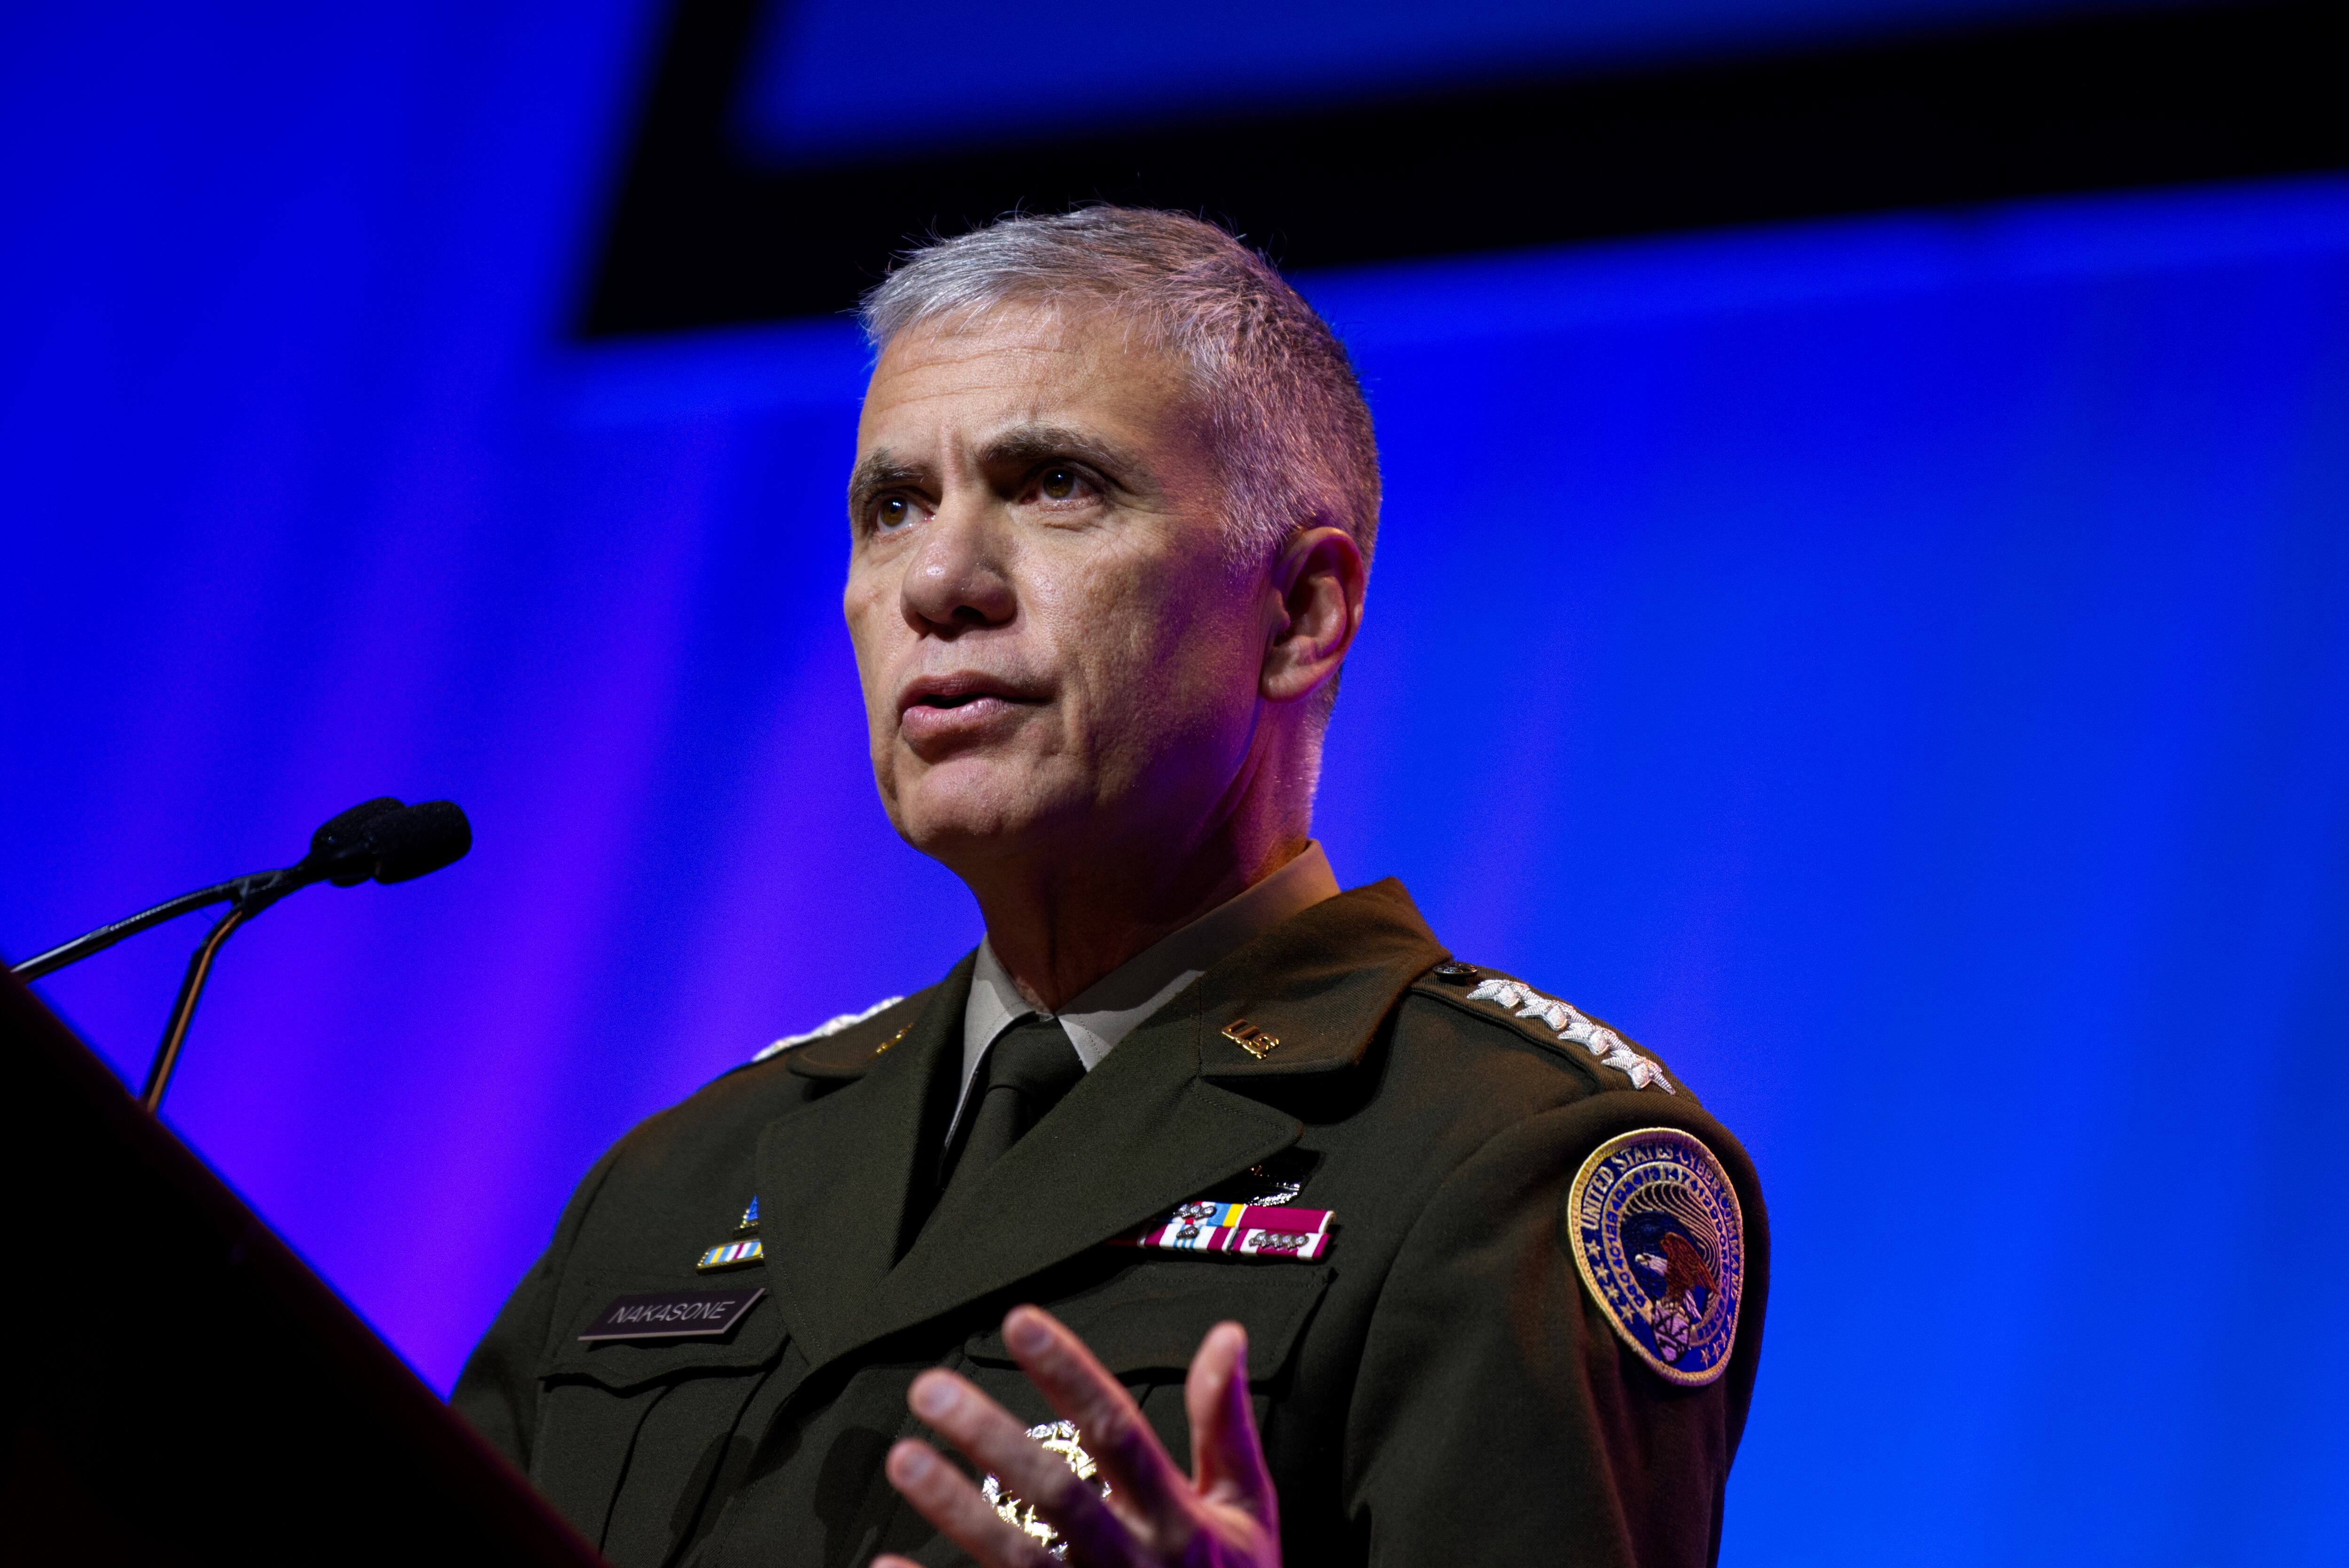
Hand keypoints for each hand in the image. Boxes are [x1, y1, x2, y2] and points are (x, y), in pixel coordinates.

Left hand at [876, 1304, 1280, 1567]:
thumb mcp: (1246, 1509)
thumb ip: (1225, 1424)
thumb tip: (1226, 1335)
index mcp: (1177, 1520)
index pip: (1119, 1431)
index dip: (1069, 1374)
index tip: (1019, 1320)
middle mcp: (1132, 1564)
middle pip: (1056, 1493)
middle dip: (992, 1437)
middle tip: (930, 1387)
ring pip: (1016, 1559)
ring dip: (955, 1509)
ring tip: (903, 1458)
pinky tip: (887, 1566)